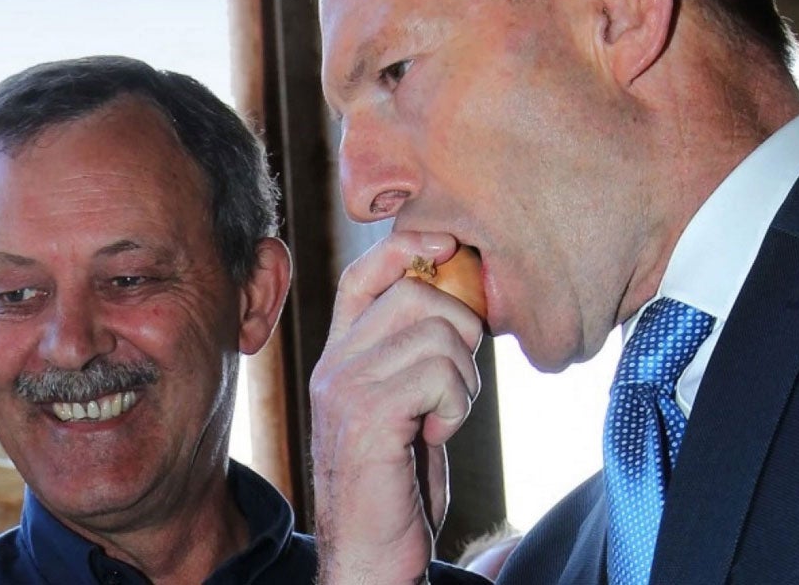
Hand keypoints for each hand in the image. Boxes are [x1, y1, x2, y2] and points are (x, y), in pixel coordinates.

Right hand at [311, 231, 485, 584]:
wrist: (371, 558)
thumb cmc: (397, 483)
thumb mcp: (404, 407)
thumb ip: (414, 355)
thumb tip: (459, 297)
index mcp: (341, 355)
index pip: (365, 273)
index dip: (407, 246)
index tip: (449, 245)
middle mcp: (334, 363)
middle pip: (416, 293)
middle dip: (462, 332)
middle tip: (457, 385)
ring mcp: (344, 388)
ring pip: (437, 333)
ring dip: (464, 379)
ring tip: (445, 417)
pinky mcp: (365, 417)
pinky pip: (438, 375)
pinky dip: (456, 406)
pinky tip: (435, 436)